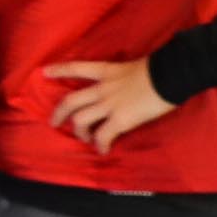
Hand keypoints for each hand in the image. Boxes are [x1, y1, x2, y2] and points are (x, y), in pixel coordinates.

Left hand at [47, 58, 171, 152]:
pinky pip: (103, 136)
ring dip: (80, 132)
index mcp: (108, 71)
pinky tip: (102, 150)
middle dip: (59, 113)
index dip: (60, 70)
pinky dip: (100, 144)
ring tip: (85, 138)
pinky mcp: (120, 120)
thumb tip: (130, 85)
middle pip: (71, 101)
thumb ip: (126, 77)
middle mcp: (103, 88)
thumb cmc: (162, 67)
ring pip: (80, 120)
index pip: (78, 68)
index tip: (44, 71)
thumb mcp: (136, 67)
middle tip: (54, 122)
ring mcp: (109, 105)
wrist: (172, 74)